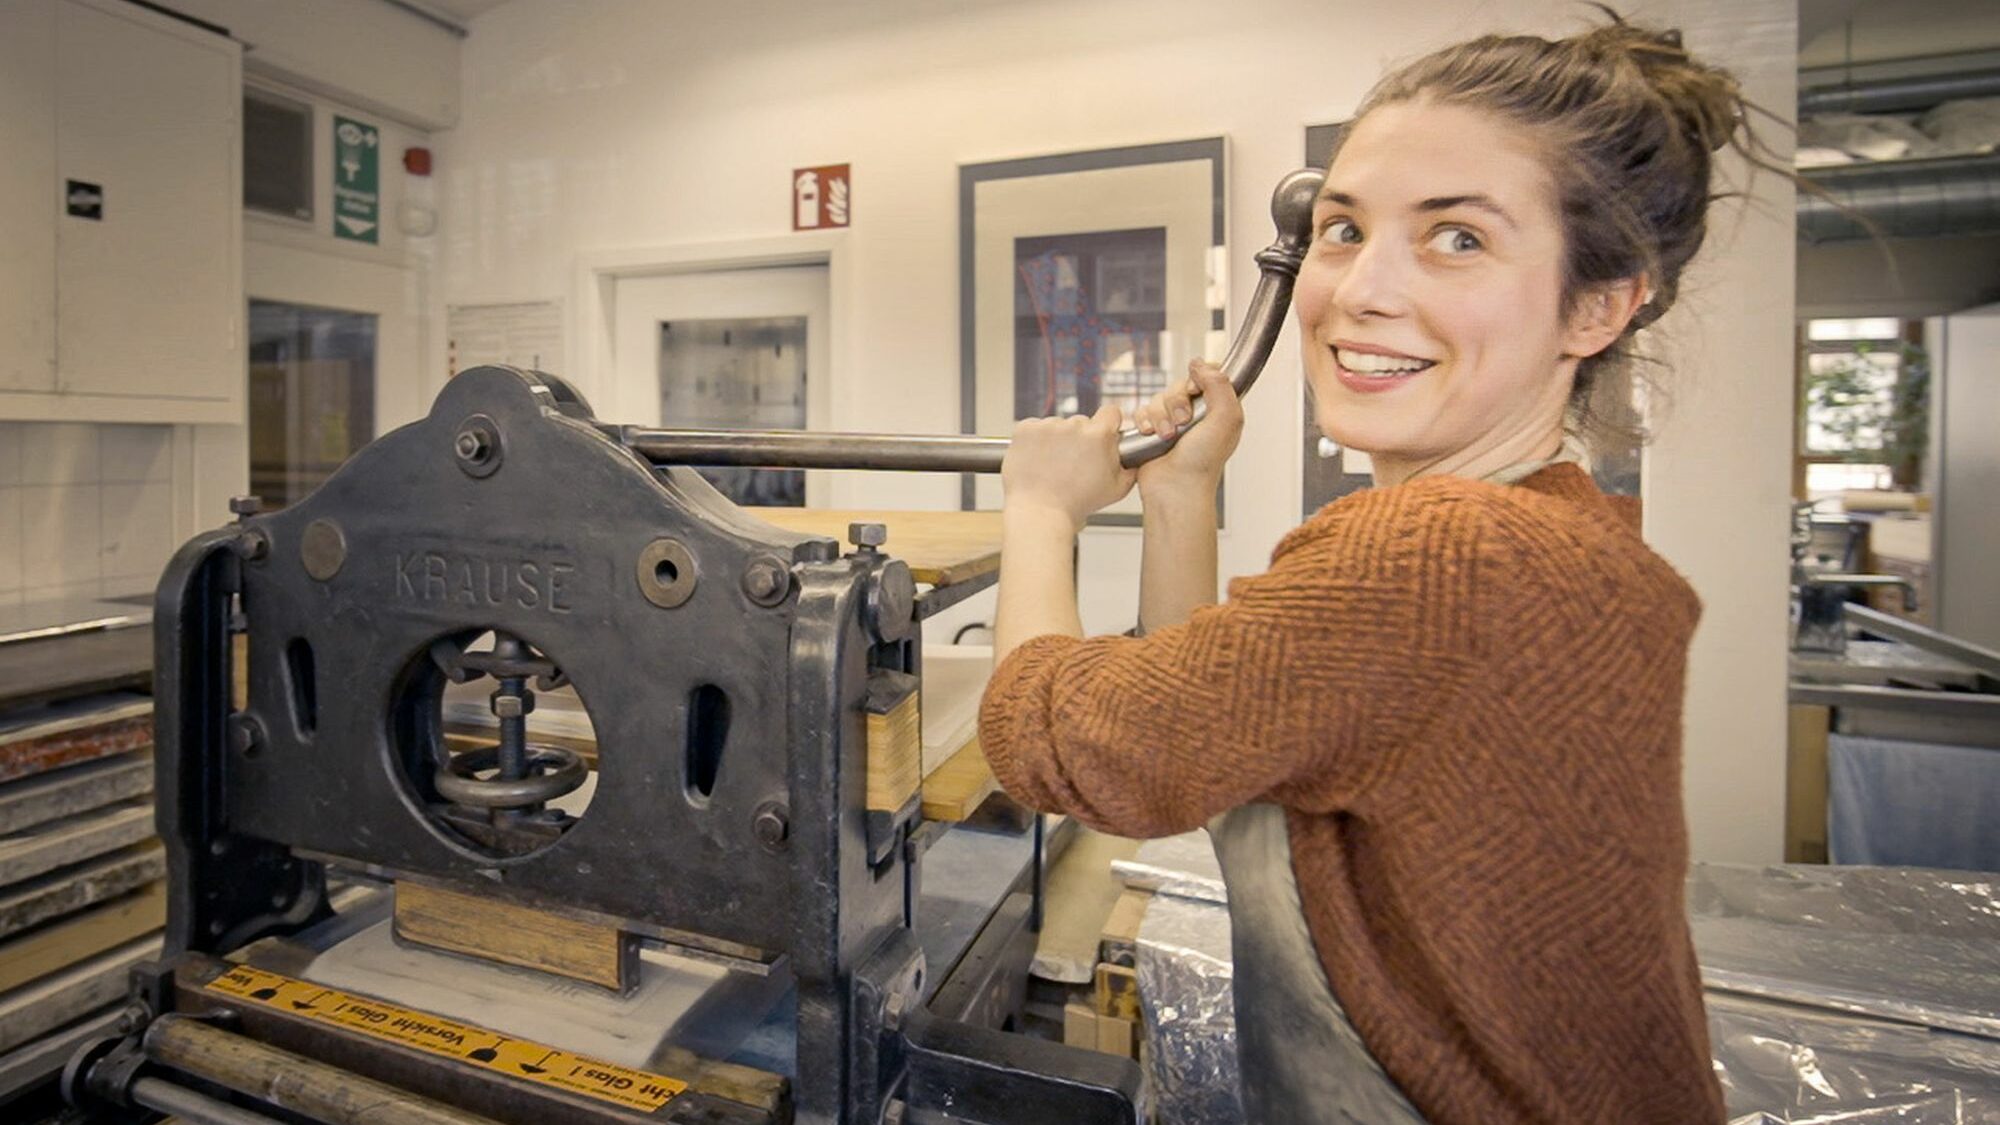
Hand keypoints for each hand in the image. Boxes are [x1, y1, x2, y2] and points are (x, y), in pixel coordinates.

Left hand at [1001, 402, 1137, 532]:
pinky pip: (1035, 427)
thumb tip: (1136, 455)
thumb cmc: (1076, 504)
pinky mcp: (1025, 428)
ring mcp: (1047, 425)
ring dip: (1057, 440)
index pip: (1110, 412)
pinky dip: (1036, 440)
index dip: (1108, 423)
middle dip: (1079, 438)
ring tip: (1053, 466)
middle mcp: (1073, 425)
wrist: (1039, 513)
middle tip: (1073, 462)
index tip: (1102, 434)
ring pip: (1057, 425)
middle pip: (1081, 422)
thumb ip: (1131, 466)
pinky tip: (1038, 460)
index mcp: (1098, 435)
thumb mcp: (1117, 489)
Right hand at [1132, 360, 1242, 493]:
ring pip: (1159, 397)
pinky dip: (1145, 422)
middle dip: (1177, 402)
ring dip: (1160, 415)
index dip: (1199, 377)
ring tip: (1167, 436)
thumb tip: (1201, 364)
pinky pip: (1142, 410)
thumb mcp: (1226, 419)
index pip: (1210, 375)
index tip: (1196, 390)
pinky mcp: (1154, 431)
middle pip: (1180, 384)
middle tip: (1183, 422)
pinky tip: (1151, 436)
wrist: (1175, 489)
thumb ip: (1220, 385)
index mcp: (1220, 409)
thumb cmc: (1203, 463)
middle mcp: (1198, 414)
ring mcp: (1174, 422)